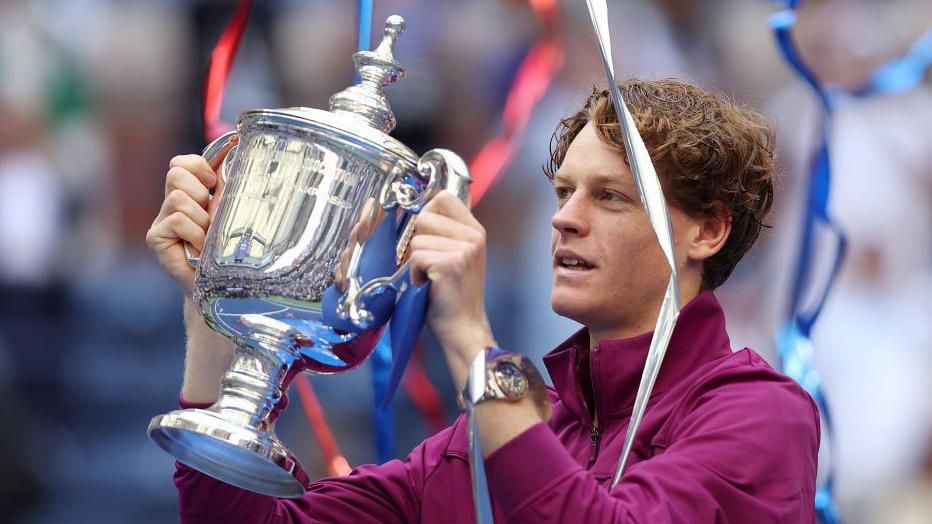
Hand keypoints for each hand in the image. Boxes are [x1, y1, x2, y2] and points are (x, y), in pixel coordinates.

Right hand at [145, 153, 224, 297]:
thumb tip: (235, 150)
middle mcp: (171, 204)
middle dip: (199, 191)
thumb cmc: (228, 248)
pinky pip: (176, 220)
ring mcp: (161, 221)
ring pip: (177, 198)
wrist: (221, 284)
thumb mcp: (231, 210)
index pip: (180, 163)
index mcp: (189, 194)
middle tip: (209, 216)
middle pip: (175, 173)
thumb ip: (228, 184)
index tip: (213, 182)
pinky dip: (194, 234)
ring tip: (207, 238)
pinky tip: (199, 249)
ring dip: (200, 219)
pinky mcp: (156, 238)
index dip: (197, 166)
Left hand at [407, 191, 495, 388]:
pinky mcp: (449, 264)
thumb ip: (448, 231)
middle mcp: (473, 236)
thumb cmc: (455, 295)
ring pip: (416, 240)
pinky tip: (429, 285)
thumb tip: (424, 207)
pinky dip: (415, 274)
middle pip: (424, 217)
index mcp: (475, 230)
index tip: (427, 234)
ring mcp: (463, 249)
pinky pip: (415, 257)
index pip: (444, 197)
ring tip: (431, 277)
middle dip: (418, 242)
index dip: (427, 212)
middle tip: (432, 264)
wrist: (464, 327)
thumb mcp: (460, 255)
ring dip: (416, 262)